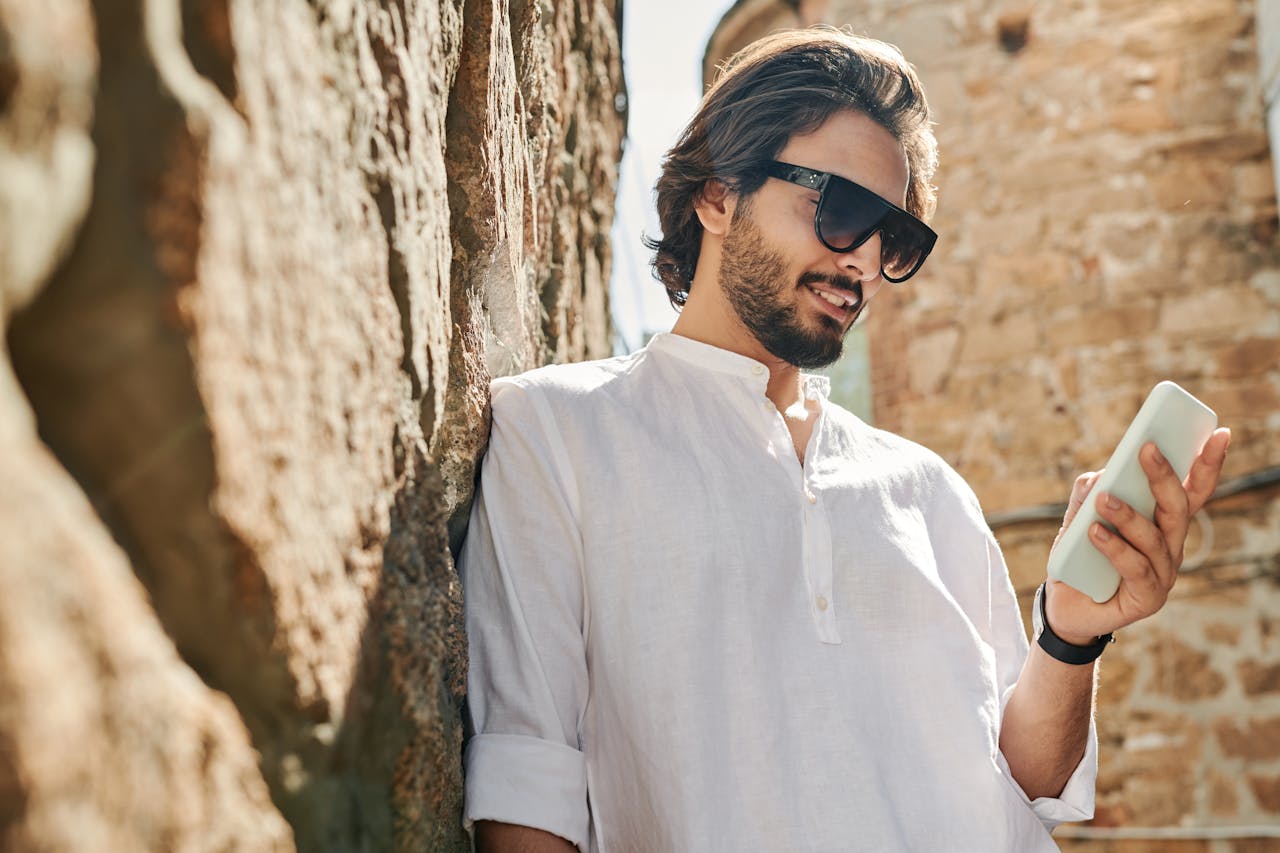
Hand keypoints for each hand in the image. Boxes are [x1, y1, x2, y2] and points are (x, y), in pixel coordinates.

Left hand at [1044, 428, 1231, 645]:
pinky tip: (1095, 532)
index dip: (1207, 463)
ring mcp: (1163, 573)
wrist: (1065, 606)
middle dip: (1165, 475)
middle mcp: (1170, 545)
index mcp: (1162, 522)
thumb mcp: (1077, 518)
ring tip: (1104, 499)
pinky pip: (1136, 568)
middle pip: (1178, 507)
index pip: (1193, 489)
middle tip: (1146, 448)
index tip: (1218, 433)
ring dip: (1129, 514)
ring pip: (1156, 537)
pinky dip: (1116, 547)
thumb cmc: (1079, 558)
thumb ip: (1088, 493)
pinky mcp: (1148, 597)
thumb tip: (1103, 474)